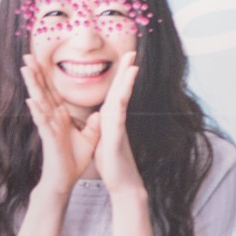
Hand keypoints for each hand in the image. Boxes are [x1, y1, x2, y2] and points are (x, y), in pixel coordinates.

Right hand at [22, 53, 97, 197]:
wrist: (65, 181)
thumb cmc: (73, 161)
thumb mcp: (89, 139)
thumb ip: (92, 126)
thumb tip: (98, 114)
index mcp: (60, 117)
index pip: (52, 92)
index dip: (46, 75)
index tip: (40, 59)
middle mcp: (52, 119)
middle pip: (42, 91)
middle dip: (35, 73)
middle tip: (27, 54)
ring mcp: (49, 127)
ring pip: (39, 102)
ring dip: (32, 85)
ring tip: (25, 69)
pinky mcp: (49, 139)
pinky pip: (42, 122)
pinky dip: (36, 111)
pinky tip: (31, 100)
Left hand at [94, 52, 144, 196]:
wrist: (122, 183)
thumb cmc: (112, 162)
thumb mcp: (103, 138)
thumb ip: (104, 124)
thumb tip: (102, 114)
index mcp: (110, 119)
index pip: (114, 93)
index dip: (118, 76)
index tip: (124, 59)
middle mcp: (116, 120)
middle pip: (120, 91)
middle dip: (126, 72)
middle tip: (133, 52)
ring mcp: (117, 128)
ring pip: (121, 102)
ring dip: (126, 84)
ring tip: (133, 66)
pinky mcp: (116, 139)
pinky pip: (116, 121)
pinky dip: (119, 108)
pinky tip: (121, 97)